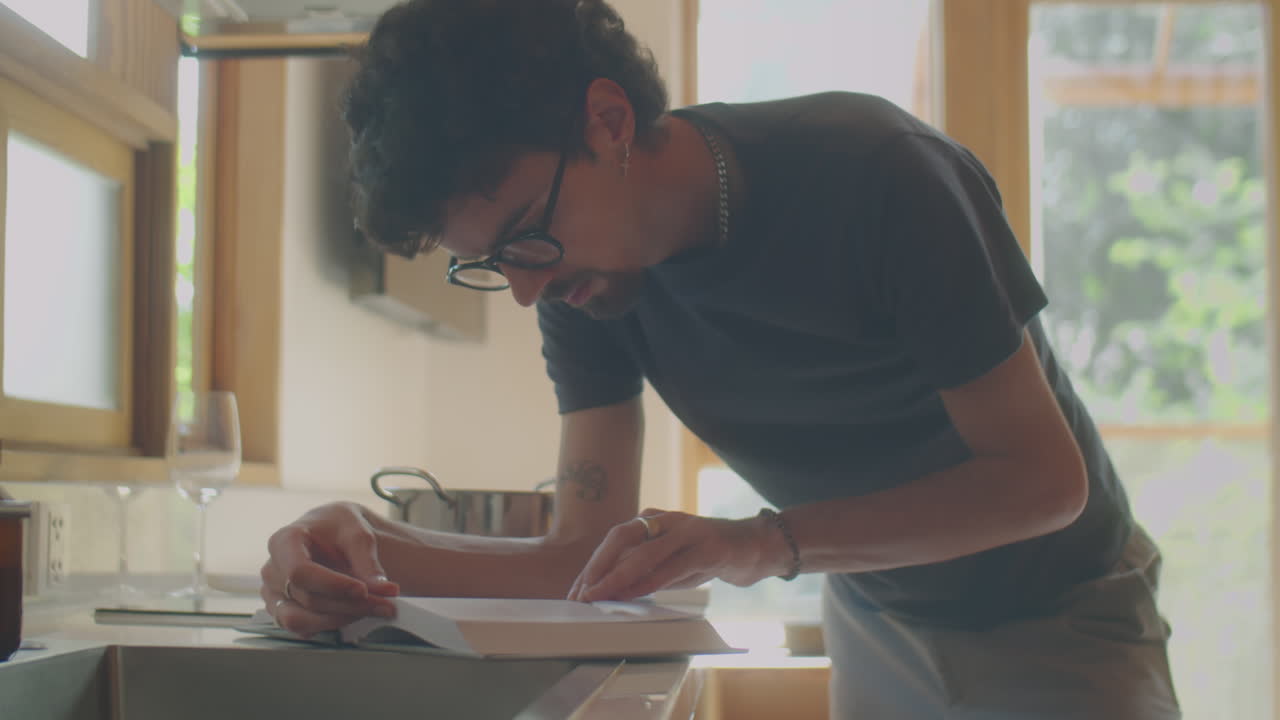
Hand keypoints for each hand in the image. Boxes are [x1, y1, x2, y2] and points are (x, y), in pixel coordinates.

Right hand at [261, 502, 400, 637]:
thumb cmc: (339, 527)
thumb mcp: (356, 531)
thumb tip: (380, 587)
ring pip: (302, 620)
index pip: (300, 572)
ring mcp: (274, 593)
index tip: (363, 590)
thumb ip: (367, 559)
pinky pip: (303, 628)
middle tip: (387, 603)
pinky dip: (332, 625)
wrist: (331, 534)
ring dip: (342, 619)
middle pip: (308, 598)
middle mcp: (272, 570)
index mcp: (284, 541)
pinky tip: (357, 614)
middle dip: (351, 605)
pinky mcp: (282, 611)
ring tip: (376, 609)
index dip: (332, 585)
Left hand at [566, 509, 770, 602]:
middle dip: (597, 567)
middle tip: (581, 593)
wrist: (755, 546)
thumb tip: (613, 592)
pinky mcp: (708, 546)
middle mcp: (667, 520)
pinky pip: (673, 565)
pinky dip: (650, 581)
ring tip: (599, 595)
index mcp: (654, 520)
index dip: (593, 565)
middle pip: (621, 537)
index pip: (614, 540)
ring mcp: (688, 530)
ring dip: (617, 576)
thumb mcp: (672, 564)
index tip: (577, 590)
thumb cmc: (708, 557)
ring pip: (644, 552)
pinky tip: (634, 593)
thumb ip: (646, 573)